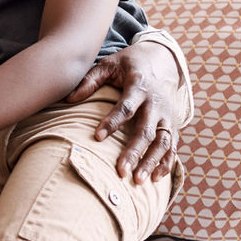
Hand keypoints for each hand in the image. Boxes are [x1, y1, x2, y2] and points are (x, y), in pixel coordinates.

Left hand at [66, 40, 179, 182]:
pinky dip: (166, 163)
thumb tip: (68, 99)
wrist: (160, 60)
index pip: (125, 107)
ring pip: (162, 142)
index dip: (112, 122)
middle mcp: (156, 102)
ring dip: (152, 162)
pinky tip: (156, 179)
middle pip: (146, 130)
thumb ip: (89, 80)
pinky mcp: (172, 124)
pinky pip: (172, 146)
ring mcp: (167, 115)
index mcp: (139, 85)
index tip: (97, 138)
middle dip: (134, 152)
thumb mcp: (108, 64)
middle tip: (120, 171)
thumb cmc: (128, 64)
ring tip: (138, 181)